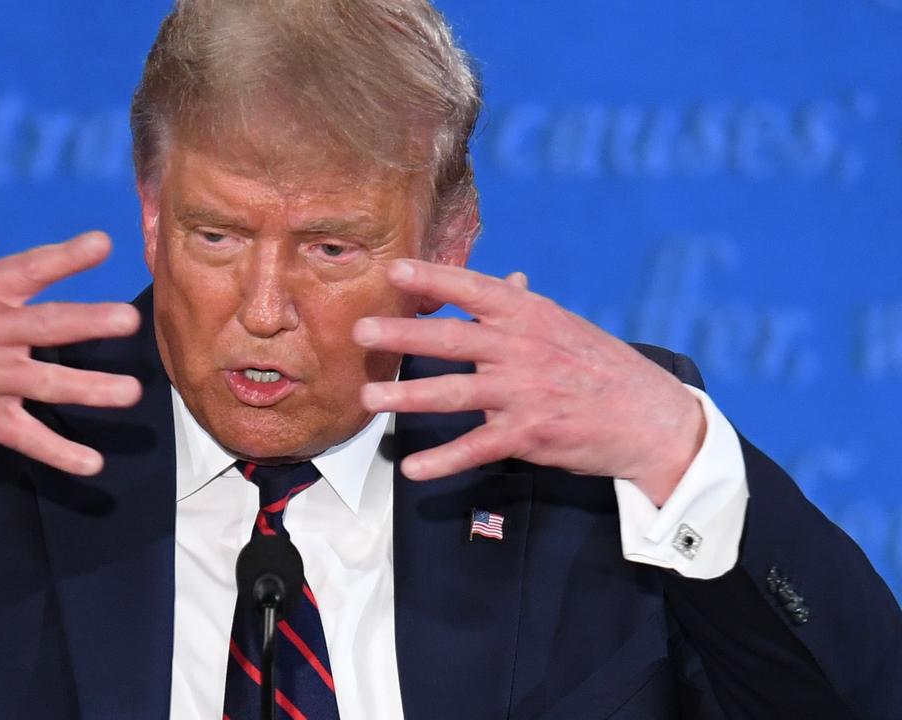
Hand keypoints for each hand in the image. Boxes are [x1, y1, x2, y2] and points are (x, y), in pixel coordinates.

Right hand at [0, 231, 141, 487]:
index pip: (28, 269)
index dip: (65, 256)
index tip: (103, 244)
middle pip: (46, 325)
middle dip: (89, 322)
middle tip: (130, 320)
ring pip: (47, 382)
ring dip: (91, 389)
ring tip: (131, 393)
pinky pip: (27, 437)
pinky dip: (60, 453)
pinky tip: (93, 464)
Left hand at [353, 260, 704, 505]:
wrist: (649, 418)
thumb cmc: (600, 367)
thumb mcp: (565, 327)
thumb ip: (525, 308)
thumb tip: (506, 280)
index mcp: (529, 315)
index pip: (474, 288)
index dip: (433, 278)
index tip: (394, 270)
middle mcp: (522, 349)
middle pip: (451, 338)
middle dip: (402, 334)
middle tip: (360, 332)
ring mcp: (524, 392)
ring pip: (455, 393)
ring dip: (408, 396)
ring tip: (369, 400)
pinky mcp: (529, 434)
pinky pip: (477, 447)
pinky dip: (443, 461)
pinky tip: (413, 468)